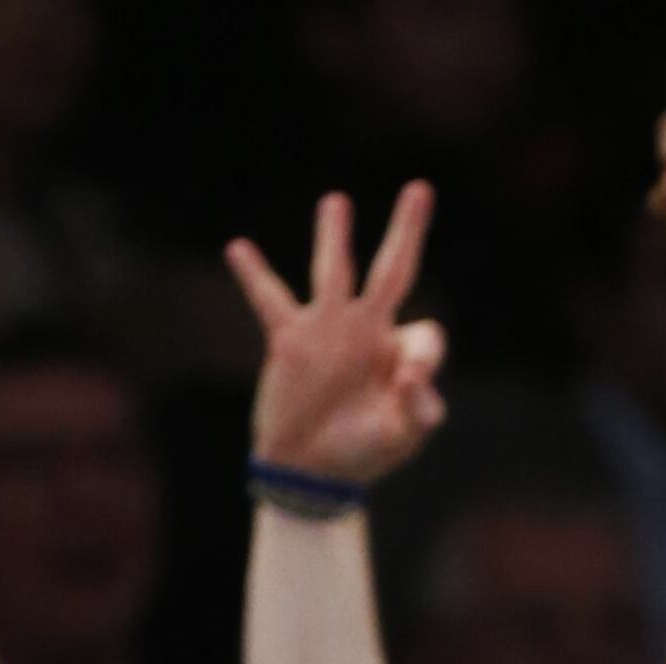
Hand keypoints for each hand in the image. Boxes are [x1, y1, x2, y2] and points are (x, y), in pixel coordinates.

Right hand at [226, 184, 448, 485]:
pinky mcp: (290, 340)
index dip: (422, 355)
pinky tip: (238, 248)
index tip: (408, 382)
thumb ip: (420, 408)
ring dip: (334, 237)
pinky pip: (271, 300)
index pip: (426, 335)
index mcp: (402, 353)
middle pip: (394, 271)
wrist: (313, 472)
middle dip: (408, 232)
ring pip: (335, 272)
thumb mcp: (404, 437)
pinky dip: (255, 275)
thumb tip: (408, 371)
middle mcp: (369, 331)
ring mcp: (329, 330)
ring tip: (336, 201)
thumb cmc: (365, 453)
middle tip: (420, 189)